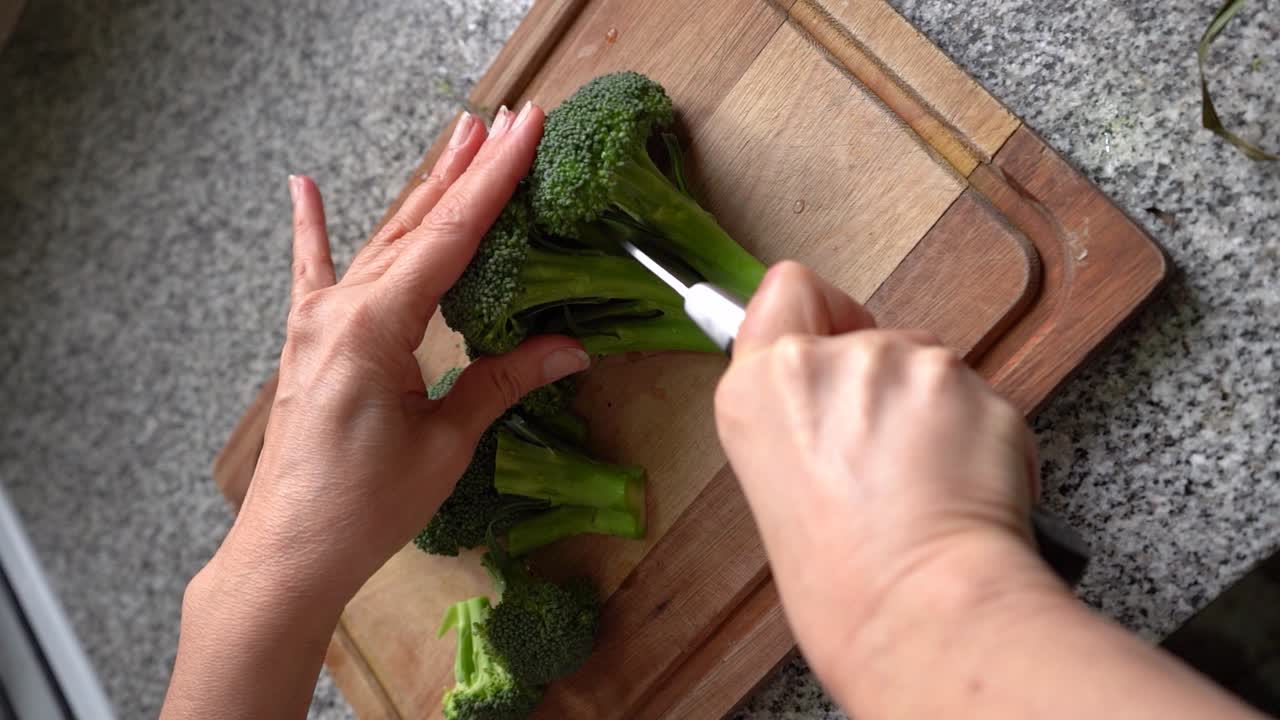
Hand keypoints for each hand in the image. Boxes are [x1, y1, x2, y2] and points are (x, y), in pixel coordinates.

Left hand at [214, 103, 588, 614]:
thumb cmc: (364, 506)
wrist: (289, 550)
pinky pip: (315, 272)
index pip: (450, 237)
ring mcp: (318, 321)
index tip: (526, 131)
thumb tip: (571, 347)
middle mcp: (341, 309)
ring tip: (460, 142)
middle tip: (508, 121)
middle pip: (417, 224)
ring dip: (425, 191)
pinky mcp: (308, 342)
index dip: (494, 182)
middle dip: (467, 171)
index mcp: (375, 326)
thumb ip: (502, 381)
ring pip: (382, 240)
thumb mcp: (444, 441)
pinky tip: (302, 186)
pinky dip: (312, 228)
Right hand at [714, 262, 1061, 699]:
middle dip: (884, 385)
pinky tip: (962, 489)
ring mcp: (906, 367)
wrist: (918, 615)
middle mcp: (827, 362)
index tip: (831, 340)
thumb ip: (797, 420)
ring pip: (929, 367)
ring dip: (934, 412)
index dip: (816, 315)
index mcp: (760, 389)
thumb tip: (831, 409)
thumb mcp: (773, 488)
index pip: (787, 289)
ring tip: (924, 485)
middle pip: (869, 337)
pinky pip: (980, 402)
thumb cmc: (844, 585)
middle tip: (882, 458)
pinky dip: (978, 437)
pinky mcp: (975, 388)